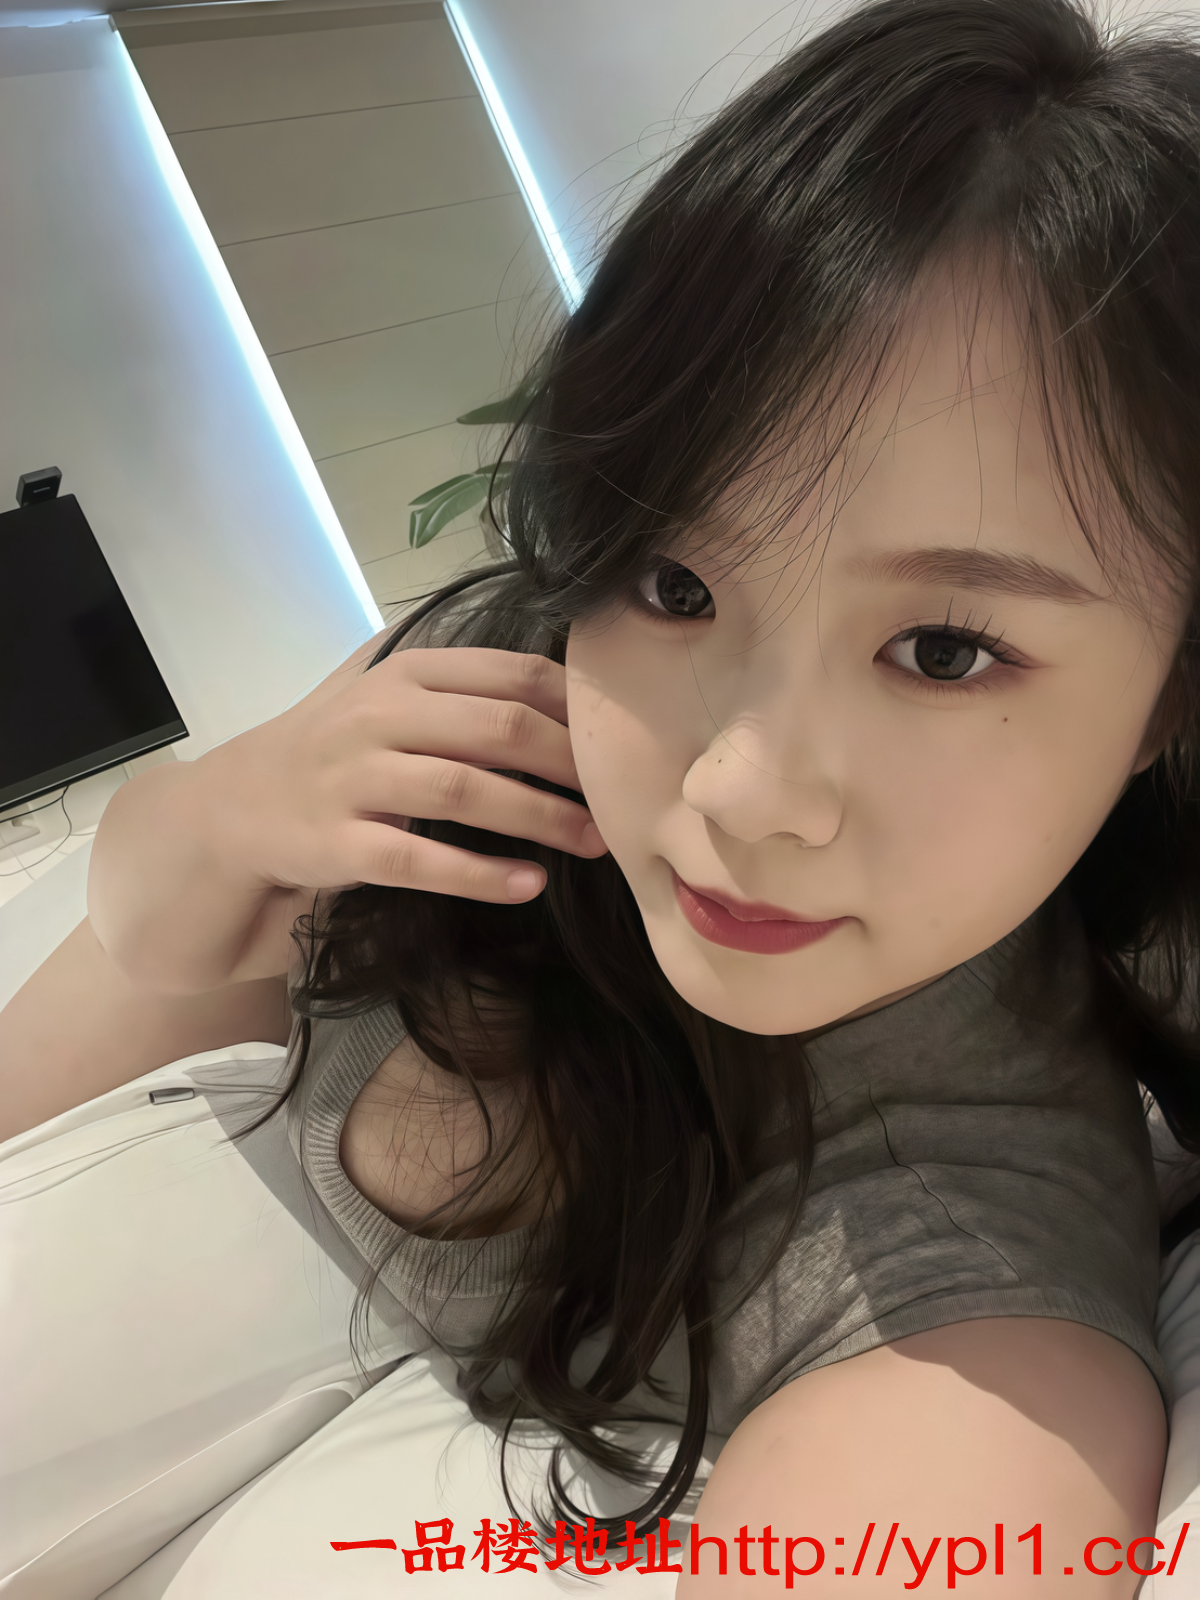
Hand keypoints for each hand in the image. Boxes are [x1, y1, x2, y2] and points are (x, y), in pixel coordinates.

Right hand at [198, 642, 606, 904]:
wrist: (231, 809)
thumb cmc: (330, 749)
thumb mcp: (384, 696)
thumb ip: (458, 682)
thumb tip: (559, 668)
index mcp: (405, 674)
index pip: (509, 674)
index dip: (574, 705)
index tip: (619, 736)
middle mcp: (379, 717)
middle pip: (497, 728)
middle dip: (571, 763)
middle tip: (620, 794)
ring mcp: (354, 780)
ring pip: (464, 791)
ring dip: (540, 818)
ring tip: (594, 841)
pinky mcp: (338, 843)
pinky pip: (420, 861)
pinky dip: (480, 875)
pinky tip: (527, 885)